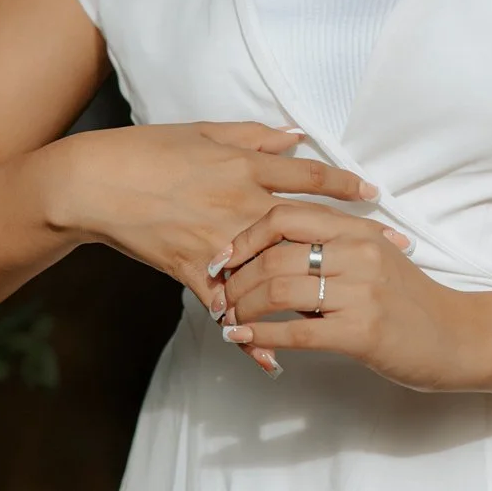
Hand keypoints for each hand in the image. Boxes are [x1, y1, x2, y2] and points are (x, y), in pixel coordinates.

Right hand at [50, 121, 378, 373]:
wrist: (97, 183)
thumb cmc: (149, 150)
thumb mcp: (205, 132)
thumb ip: (254, 136)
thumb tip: (297, 136)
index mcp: (245, 167)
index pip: (309, 177)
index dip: (346, 184)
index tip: (377, 196)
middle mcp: (240, 204)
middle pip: (310, 226)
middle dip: (355, 239)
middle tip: (395, 253)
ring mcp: (219, 241)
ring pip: (276, 272)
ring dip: (315, 291)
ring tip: (353, 308)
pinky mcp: (192, 272)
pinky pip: (229, 308)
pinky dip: (251, 334)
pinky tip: (275, 357)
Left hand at [219, 206, 463, 390]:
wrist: (459, 336)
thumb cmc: (410, 300)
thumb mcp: (375, 258)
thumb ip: (333, 248)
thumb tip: (273, 254)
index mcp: (357, 231)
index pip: (285, 217)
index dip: (245, 237)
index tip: (223, 258)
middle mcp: (358, 254)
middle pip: (274, 256)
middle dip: (236, 280)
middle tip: (220, 298)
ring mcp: (361, 292)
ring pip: (280, 291)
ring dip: (244, 308)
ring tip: (230, 321)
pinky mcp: (362, 332)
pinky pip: (298, 331)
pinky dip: (263, 337)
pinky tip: (246, 342)